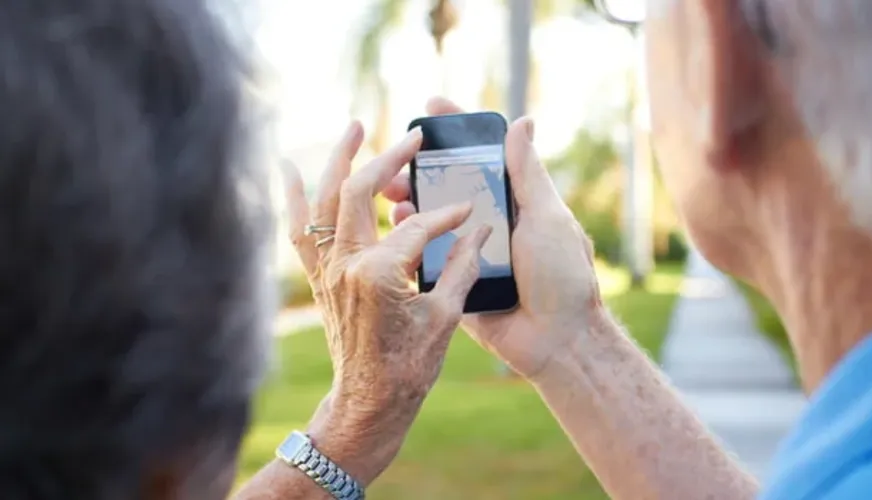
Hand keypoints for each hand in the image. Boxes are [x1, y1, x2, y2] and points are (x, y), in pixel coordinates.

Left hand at [281, 122, 492, 484]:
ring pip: (323, 200)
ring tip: (354, 126)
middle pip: (358, 193)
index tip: (470, 209)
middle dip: (388, 160)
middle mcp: (345, 265)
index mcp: (379, 274)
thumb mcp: (445, 316)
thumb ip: (461, 266)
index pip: (417, 226)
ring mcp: (328, 270)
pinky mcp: (321, 278)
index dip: (448, 216)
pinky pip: (299, 229)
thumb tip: (480, 228)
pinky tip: (290, 167)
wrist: (369, 403)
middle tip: (413, 138)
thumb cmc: (410, 367)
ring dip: (337, 160)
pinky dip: (293, 197)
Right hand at [383, 98, 603, 378]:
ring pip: (434, 221)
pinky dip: (409, 242)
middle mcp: (492, 224)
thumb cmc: (562, 276)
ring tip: (390, 193)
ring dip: (410, 203)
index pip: (484, 156)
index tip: (431, 106)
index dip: (458, 130)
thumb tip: (522, 120)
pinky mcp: (456, 283)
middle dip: (420, 169)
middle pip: (450, 186)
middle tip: (395, 158)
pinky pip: (428, 259)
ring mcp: (472, 253)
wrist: (558, 340)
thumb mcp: (546, 217)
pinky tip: (394, 228)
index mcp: (517, 203)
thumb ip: (528, 173)